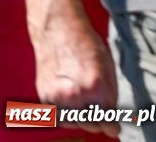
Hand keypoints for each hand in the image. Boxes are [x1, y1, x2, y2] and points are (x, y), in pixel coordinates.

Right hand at [33, 11, 119, 133]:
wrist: (57, 28)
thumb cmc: (86, 45)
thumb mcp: (108, 70)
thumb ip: (110, 99)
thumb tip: (111, 125)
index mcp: (96, 88)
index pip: (108, 125)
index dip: (111, 126)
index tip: (112, 125)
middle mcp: (75, 94)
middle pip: (90, 127)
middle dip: (96, 122)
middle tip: (95, 107)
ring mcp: (57, 95)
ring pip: (72, 124)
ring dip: (78, 119)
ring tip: (79, 103)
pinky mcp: (43, 93)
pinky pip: (56, 116)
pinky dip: (63, 113)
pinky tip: (67, 100)